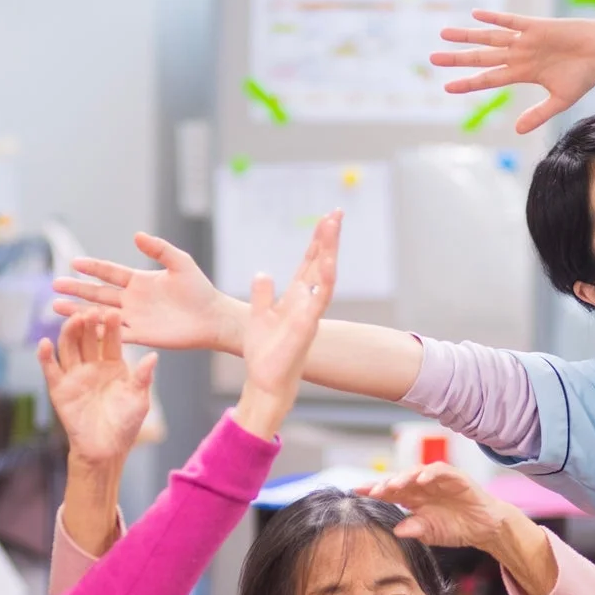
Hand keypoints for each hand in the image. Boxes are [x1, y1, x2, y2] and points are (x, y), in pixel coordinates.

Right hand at [38, 311, 157, 468]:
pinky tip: (45, 343)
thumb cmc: (125, 425)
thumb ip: (143, 378)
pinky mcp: (59, 388)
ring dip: (69, 333)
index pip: (112, 341)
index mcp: (113, 365)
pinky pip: (51, 369)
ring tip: (73, 320)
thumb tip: (154, 356)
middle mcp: (92, 365)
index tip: (114, 314)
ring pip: (69, 348)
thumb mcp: (138, 399)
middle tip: (92, 311)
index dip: (112, 329)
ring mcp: (75, 375)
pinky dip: (45, 356)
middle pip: (88, 339)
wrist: (105, 450)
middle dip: (90, 325)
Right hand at [52, 233, 243, 354]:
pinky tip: (81, 328)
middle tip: (55, 286)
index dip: (92, 267)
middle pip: (98, 293)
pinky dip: (98, 330)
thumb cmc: (199, 289)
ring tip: (56, 306)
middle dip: (76, 289)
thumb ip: (159, 249)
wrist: (212, 317)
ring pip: (101, 314)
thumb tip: (136, 235)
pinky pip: (114, 333)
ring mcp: (134, 318)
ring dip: (79, 310)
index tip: (73, 262)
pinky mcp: (141, 335)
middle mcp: (132, 299)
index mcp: (139, 280)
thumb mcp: (180, 263)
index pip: (109, 272)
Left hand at [238, 211, 339, 404]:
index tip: (326, 217)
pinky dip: (321, 283)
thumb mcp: (258, 316)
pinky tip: (325, 264)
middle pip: (320, 264)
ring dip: (328, 252)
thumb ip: (262, 295)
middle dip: (328, 238)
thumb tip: (263, 273)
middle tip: (336, 212)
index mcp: (295, 297)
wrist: (267, 382)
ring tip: (333, 227)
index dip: (318, 240)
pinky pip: (316, 302)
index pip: (309, 262)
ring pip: (324, 278)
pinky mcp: (305, 328)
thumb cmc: (265, 353)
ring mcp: (309, 314)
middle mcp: (306, 302)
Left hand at [360, 462, 558, 594]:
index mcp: (413, 499)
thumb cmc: (456, 528)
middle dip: (384, 485)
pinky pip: (440, 471)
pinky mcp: (455, 477)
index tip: (356, 492)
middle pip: (399, 480)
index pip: (390, 493)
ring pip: (416, 472)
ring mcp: (438, 480)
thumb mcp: (431, 533)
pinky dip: (430, 473)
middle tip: (372, 491)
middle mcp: (422, 486)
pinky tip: (421, 479)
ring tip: (393, 486)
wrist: (484, 528)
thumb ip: (415, 530)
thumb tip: (396, 530)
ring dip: (404, 477)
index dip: (374, 491)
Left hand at [432, 10, 594, 133]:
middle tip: (432, 58)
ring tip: (444, 33)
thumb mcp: (561, 100)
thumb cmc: (585, 74)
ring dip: (467, 35)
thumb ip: (539, 114)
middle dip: (457, 58)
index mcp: (522, 73)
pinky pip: (512, 20)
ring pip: (490, 36)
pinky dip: (495, 17)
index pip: (489, 79)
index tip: (447, 87)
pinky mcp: (537, 26)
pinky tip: (477, 14)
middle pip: (482, 56)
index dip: (468, 83)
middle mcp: (519, 55)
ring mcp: (526, 39)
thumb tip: (518, 131)